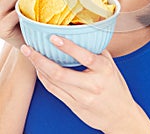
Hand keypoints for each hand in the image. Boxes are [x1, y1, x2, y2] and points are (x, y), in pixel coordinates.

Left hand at [21, 37, 149, 132]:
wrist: (120, 115)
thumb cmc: (116, 87)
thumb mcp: (111, 65)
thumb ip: (97, 50)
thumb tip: (82, 33)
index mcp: (103, 70)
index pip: (84, 56)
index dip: (68, 47)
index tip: (53, 37)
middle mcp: (92, 84)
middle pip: (60, 73)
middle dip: (40, 60)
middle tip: (29, 48)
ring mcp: (82, 97)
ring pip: (53, 83)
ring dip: (39, 68)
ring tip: (31, 56)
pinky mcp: (74, 106)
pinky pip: (54, 91)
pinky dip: (44, 79)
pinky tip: (40, 70)